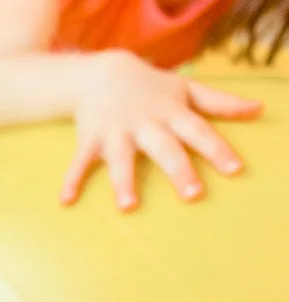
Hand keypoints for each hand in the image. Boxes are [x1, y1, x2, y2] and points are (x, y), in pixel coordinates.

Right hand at [64, 52, 262, 209]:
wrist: (102, 73)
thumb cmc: (150, 86)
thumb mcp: (185, 90)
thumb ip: (219, 102)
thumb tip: (257, 110)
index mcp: (171, 113)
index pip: (199, 131)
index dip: (217, 149)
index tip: (234, 169)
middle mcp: (145, 124)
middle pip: (165, 149)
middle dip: (178, 171)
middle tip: (192, 195)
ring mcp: (116, 133)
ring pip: (121, 159)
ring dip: (123, 182)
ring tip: (128, 207)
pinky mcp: (91, 140)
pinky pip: (80, 162)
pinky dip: (71, 180)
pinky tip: (66, 200)